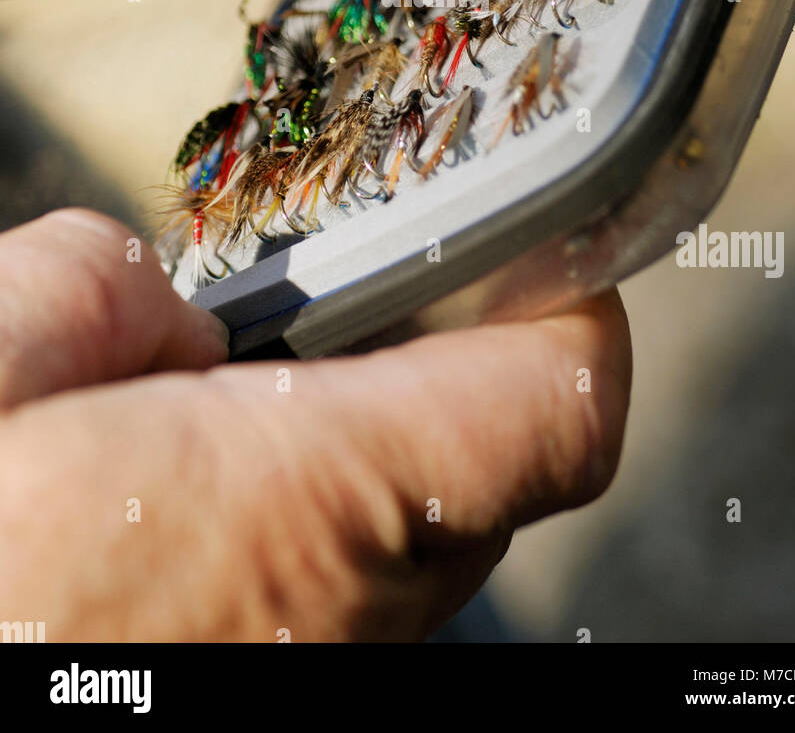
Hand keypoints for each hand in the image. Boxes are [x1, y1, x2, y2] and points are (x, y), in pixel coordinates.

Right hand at [0, 209, 630, 640]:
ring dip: (355, 439)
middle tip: (339, 289)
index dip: (570, 300)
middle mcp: (355, 605)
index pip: (558, 400)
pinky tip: (179, 490)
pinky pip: (343, 584)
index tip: (532, 238)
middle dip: (432, 356)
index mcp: (316, 495)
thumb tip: (164, 314)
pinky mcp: (275, 687)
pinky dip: (300, 515)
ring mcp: (324, 664)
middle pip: (487, 456)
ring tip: (233, 389)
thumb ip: (93, 289)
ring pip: (410, 527)